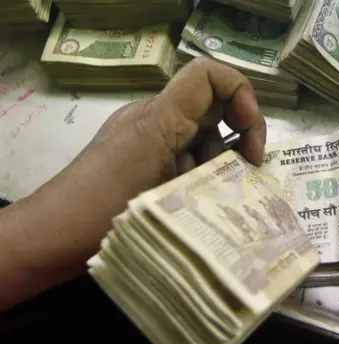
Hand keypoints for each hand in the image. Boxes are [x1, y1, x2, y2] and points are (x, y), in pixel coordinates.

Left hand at [0, 57, 265, 308]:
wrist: (52, 238)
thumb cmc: (103, 213)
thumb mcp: (164, 191)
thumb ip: (210, 173)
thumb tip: (253, 177)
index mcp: (159, 118)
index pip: (208, 76)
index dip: (242, 94)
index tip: (250, 137)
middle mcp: (157, 121)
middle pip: (215, 110)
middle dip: (241, 140)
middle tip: (250, 175)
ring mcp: (151, 143)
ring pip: (205, 140)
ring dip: (224, 167)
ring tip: (225, 202)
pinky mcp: (148, 165)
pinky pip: (188, 160)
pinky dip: (205, 179)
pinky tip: (206, 207)